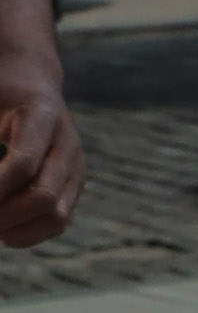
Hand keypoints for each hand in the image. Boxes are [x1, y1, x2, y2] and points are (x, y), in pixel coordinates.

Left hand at [0, 71, 81, 246]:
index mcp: (41, 114)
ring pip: (57, 216)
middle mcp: (66, 142)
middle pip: (43, 196)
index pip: (22, 163)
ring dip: (17, 230)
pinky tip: (4, 231)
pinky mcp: (75, 182)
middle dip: (3, 217)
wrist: (29, 78)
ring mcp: (75, 164)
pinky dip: (29, 234)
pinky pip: (58, 220)